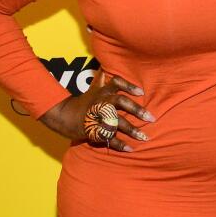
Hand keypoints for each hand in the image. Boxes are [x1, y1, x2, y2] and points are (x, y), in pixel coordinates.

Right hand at [39, 71, 153, 152]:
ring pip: (117, 123)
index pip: (117, 83)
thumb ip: (103, 79)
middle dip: (137, 110)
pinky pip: (108, 138)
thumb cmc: (84, 101)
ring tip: (145, 138)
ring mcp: (97, 117)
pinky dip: (119, 144)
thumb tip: (106, 67)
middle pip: (121, 103)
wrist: (63, 116)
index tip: (141, 93)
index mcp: (103, 92)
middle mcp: (102, 102)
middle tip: (151, 118)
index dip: (129, 86)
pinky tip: (131, 149)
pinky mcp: (94, 130)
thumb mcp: (93, 88)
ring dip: (132, 131)